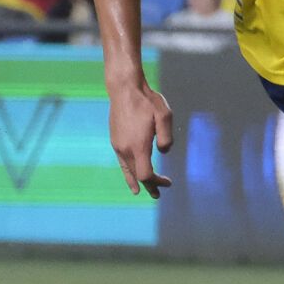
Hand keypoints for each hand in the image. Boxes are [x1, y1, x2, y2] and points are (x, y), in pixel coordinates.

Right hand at [107, 77, 173, 198]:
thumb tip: (164, 152)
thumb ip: (167, 137)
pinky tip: (130, 175)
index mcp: (138, 146)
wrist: (125, 88)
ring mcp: (118, 145)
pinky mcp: (115, 140)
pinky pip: (121, 162)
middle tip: (158, 194)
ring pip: (127, 170)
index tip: (168, 182)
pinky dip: (127, 172)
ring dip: (136, 181)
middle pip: (137, 175)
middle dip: (149, 186)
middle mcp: (125, 149)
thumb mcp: (165, 115)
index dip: (157, 182)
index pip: (146, 175)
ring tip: (140, 191)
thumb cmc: (147, 101)